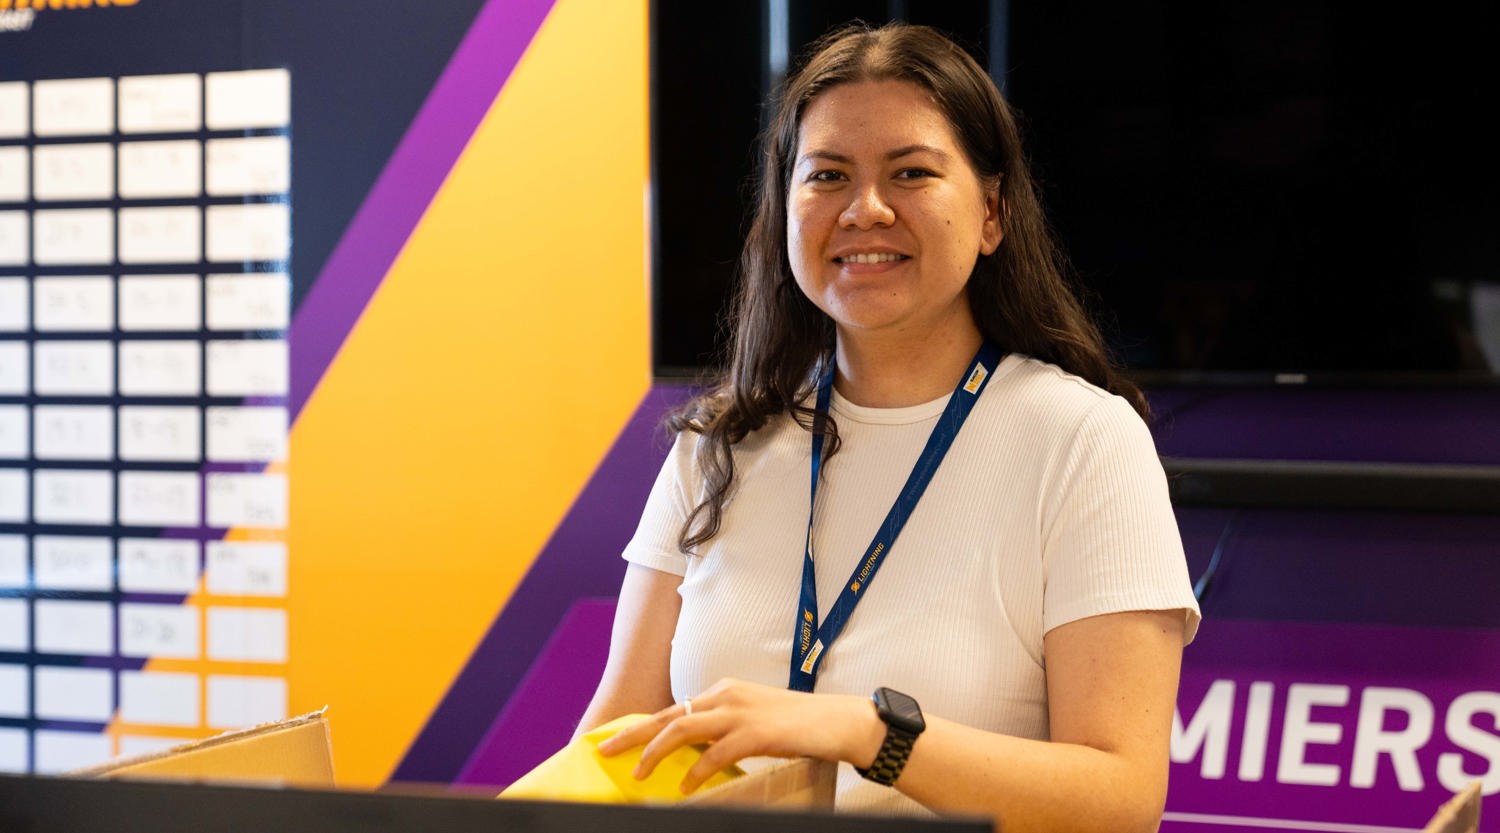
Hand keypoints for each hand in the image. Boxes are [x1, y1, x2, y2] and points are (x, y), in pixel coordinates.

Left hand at [594, 677, 883, 793]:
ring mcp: (740, 712)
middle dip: (632, 735)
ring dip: (655, 752)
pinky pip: (715, 753)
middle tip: (605, 750)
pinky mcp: (756, 733)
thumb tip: (695, 751)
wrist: (837, 721)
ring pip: (683, 729)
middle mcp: (726, 695)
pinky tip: (686, 787)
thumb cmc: (797, 724)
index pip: (674, 709)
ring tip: (639, 774)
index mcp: (724, 691)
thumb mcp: (753, 720)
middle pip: (667, 715)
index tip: (618, 739)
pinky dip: (696, 770)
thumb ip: (723, 729)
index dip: (643, 726)